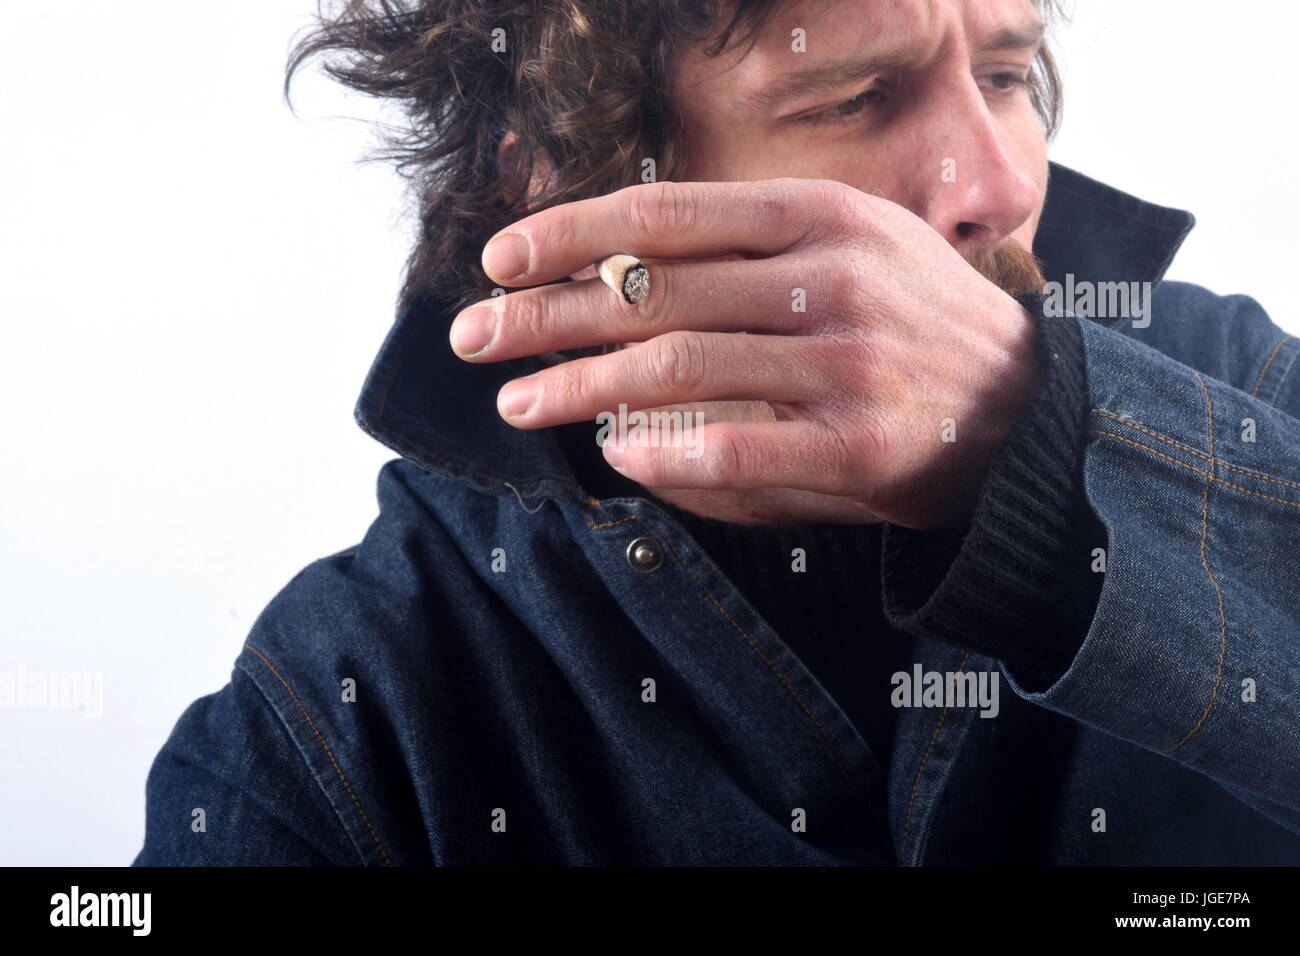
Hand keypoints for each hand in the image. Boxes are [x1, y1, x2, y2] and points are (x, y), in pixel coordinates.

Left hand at [449, 178, 1042, 528]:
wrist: (1028, 413)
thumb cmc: (915, 326)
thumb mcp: (851, 250)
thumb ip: (747, 258)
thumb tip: (617, 282)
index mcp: (820, 217)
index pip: (668, 214)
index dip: (571, 233)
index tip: (500, 257)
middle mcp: (832, 278)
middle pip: (655, 293)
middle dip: (547, 314)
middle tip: (474, 336)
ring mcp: (847, 362)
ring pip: (680, 368)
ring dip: (582, 387)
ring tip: (520, 402)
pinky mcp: (859, 444)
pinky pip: (737, 448)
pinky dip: (665, 453)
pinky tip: (616, 456)